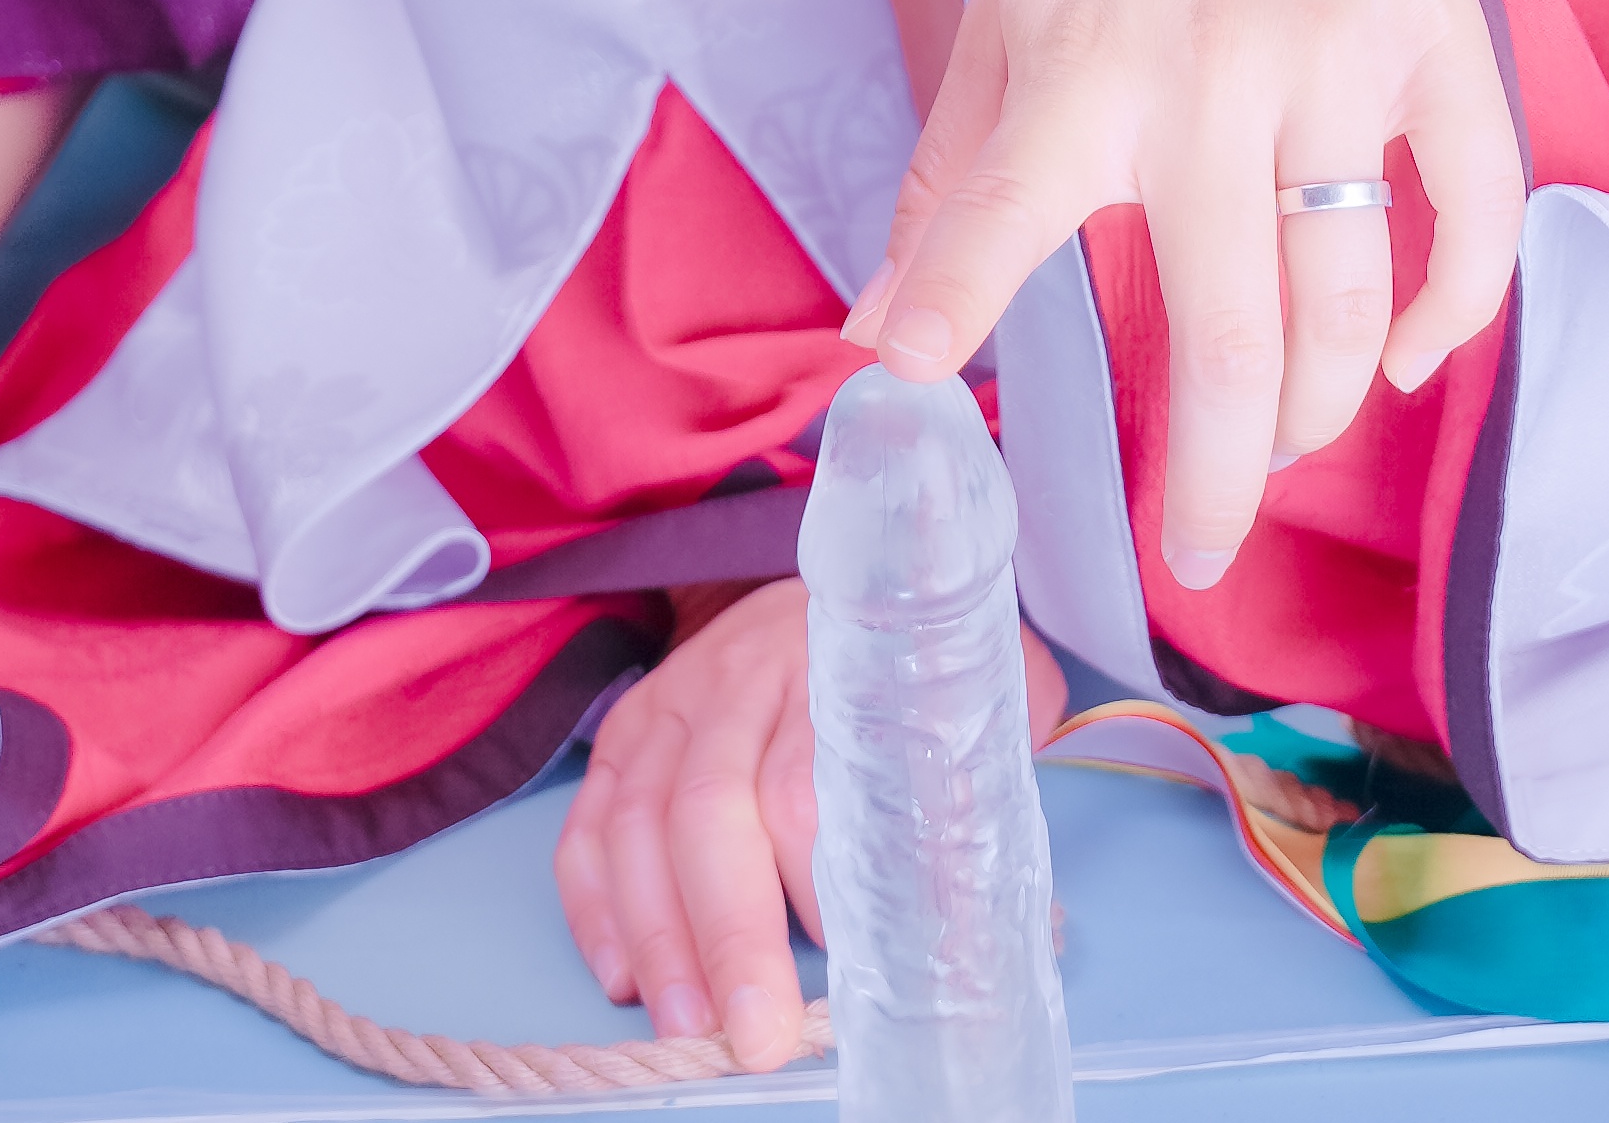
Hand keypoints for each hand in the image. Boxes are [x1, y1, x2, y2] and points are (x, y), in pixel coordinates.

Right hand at [549, 580, 1064, 1070]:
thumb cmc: (928, 666)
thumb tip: (1018, 934)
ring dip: (659, 935)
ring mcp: (677, 698)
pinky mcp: (630, 727)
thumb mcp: (983, 705)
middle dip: (730, 933)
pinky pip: (590, 822)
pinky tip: (625, 975)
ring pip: (639, 821)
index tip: (851, 968)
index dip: (819, 886)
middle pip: (712, 808)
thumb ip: (982, 800)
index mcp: (837, 664)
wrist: (866, 576)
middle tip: (758, 1032)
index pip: (808, 784)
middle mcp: (742, 674)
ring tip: (689, 1025)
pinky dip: (597, 905)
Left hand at [842, 0, 1521, 591]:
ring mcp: (1336, 61)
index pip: (1000, 213)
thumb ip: (952, 187)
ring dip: (1315, 409)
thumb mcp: (1004, 26)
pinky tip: (1401, 359)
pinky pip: (1470, 209)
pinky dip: (1445, 310)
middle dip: (1209, 478)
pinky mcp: (1436, 43)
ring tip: (1279, 446)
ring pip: (1344, 297)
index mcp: (1084, 73)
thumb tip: (870, 337)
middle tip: (1192, 558)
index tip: (906, 391)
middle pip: (1221, 331)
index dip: (954, 306)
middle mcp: (1209, 76)